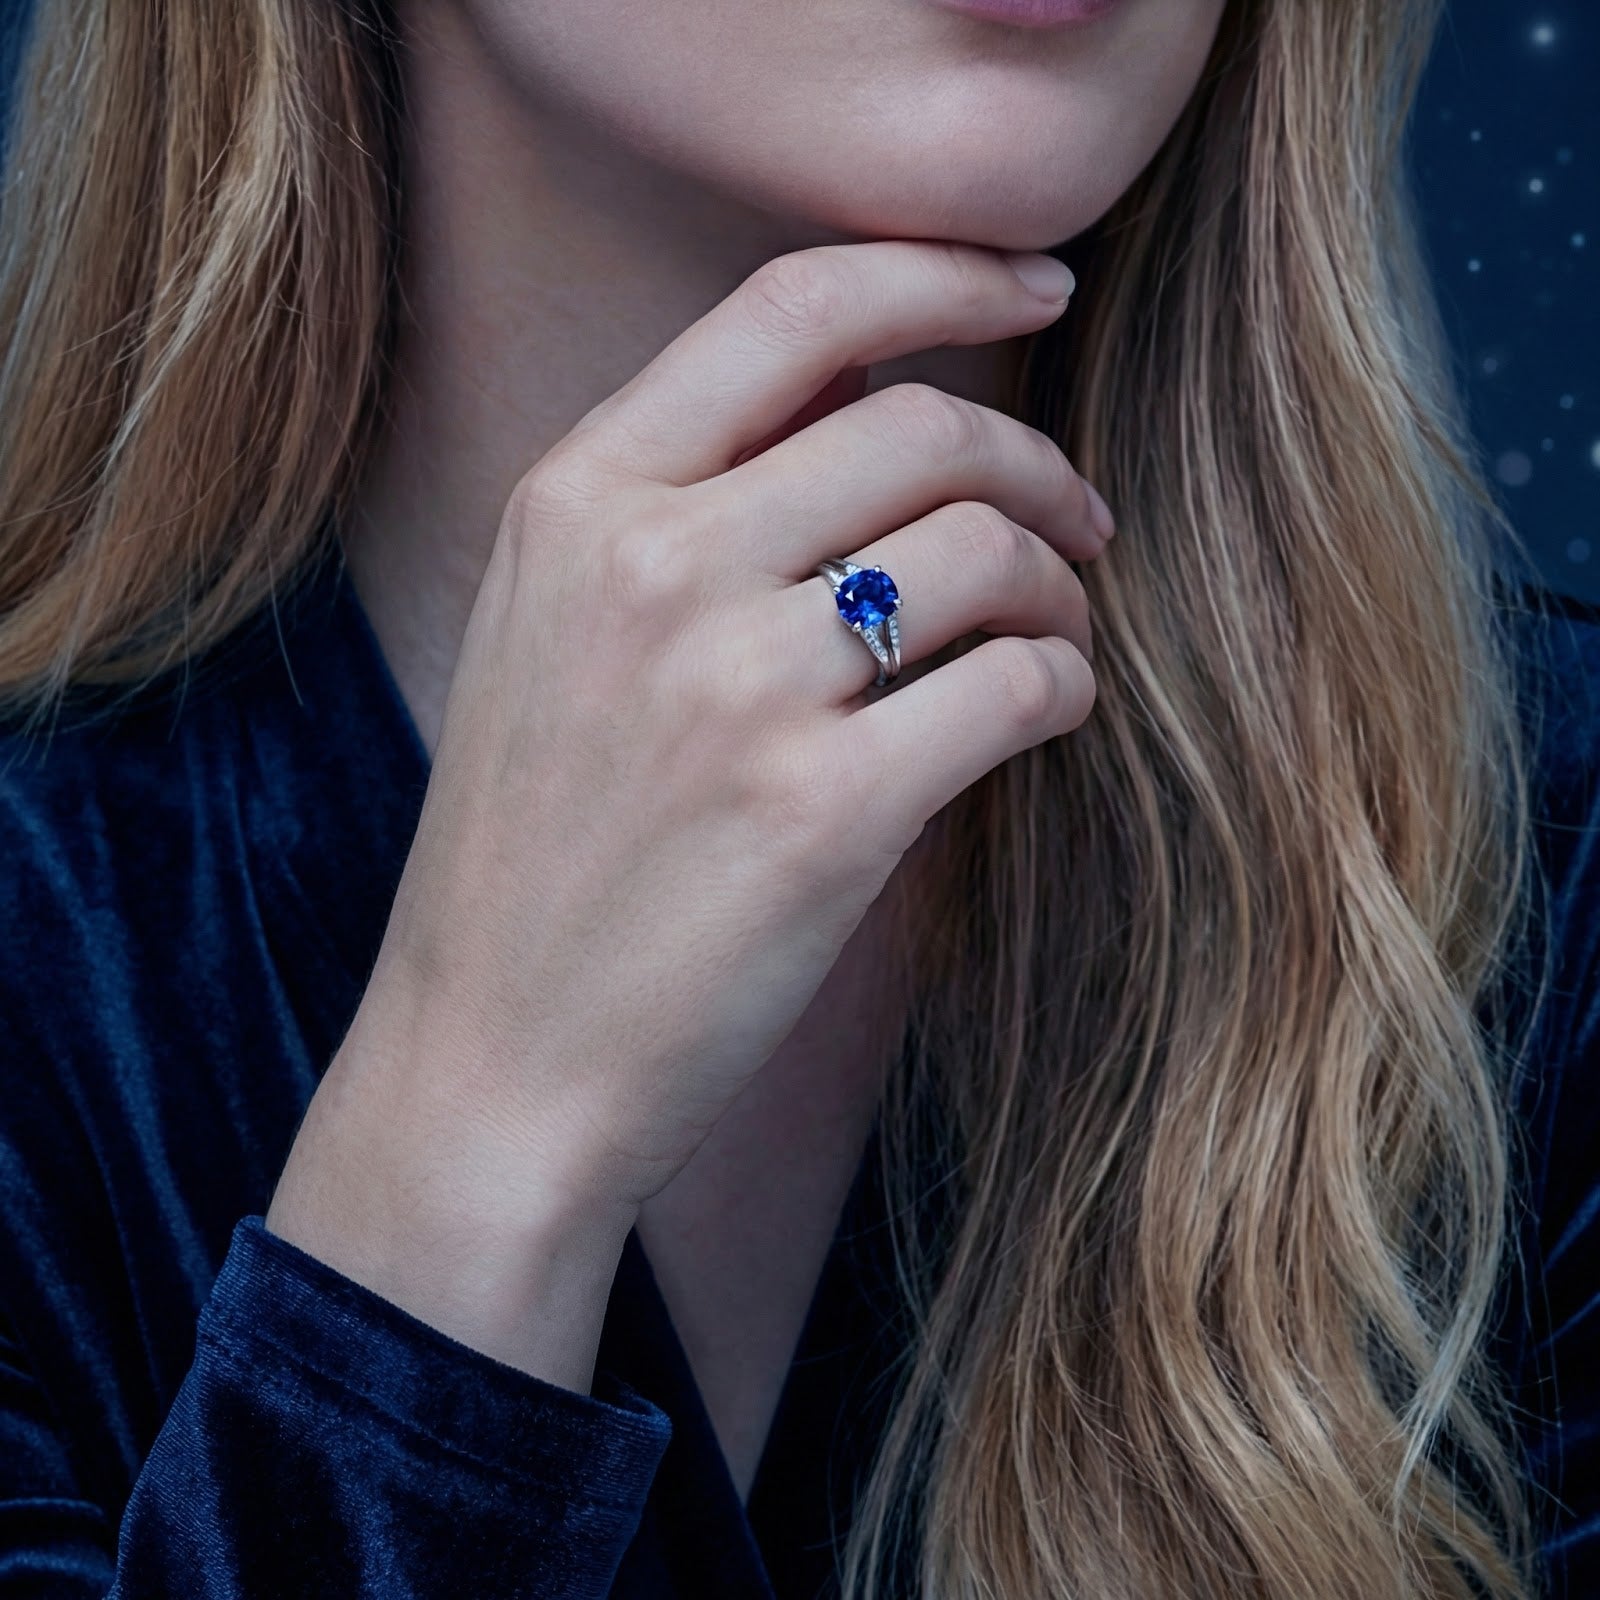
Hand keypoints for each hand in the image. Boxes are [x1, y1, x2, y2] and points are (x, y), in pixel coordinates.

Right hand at [266, 237, 1105, 1383]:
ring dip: (1060, 581)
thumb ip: (682, 509)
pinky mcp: (821, 812)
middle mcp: (652, 566)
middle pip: (922, 427)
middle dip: (1036, 463)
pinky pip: (1015, 686)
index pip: (789, 311)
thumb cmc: (535, 852)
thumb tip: (875, 410)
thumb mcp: (552, 633)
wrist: (492, 1060)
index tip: (1035, 284)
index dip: (940, 271)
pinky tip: (1045, 711)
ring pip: (986, 550)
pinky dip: (1063, 685)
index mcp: (578, 500)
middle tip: (1079, 519)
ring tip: (1057, 630)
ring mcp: (734, 688)